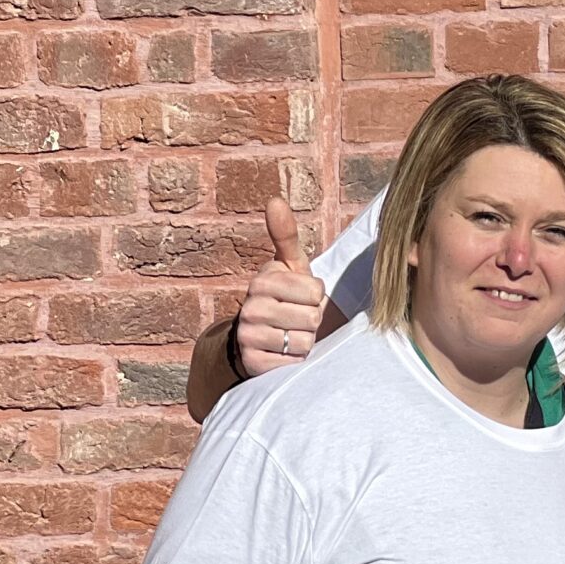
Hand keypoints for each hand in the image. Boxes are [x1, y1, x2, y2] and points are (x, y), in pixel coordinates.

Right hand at [233, 196, 326, 377]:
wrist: (253, 340)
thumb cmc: (283, 299)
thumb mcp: (288, 267)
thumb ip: (285, 236)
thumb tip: (275, 200)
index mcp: (262, 280)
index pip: (316, 291)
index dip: (315, 298)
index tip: (300, 299)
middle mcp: (250, 307)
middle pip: (312, 318)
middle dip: (311, 321)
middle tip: (296, 320)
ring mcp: (248, 336)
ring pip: (304, 342)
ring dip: (305, 343)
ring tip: (290, 335)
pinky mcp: (252, 363)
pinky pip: (293, 363)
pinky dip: (294, 362)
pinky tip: (282, 354)